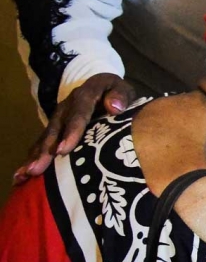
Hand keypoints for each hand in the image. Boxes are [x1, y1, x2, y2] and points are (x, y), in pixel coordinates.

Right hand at [14, 73, 133, 183]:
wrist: (105, 88)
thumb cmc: (118, 94)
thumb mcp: (124, 90)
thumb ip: (121, 96)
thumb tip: (114, 107)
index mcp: (87, 93)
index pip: (80, 111)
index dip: (71, 130)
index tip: (63, 150)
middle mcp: (69, 104)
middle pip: (57, 126)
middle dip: (47, 148)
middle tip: (39, 168)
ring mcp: (59, 115)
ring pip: (47, 135)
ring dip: (37, 155)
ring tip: (29, 173)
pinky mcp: (55, 126)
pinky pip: (43, 141)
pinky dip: (34, 156)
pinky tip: (24, 173)